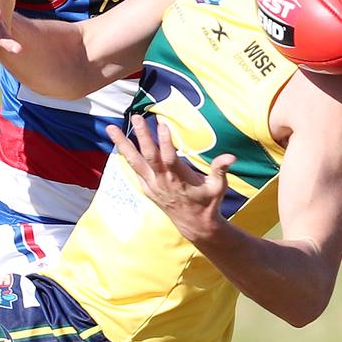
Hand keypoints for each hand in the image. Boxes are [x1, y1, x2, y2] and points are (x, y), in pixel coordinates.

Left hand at [106, 114, 235, 243]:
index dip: (166, 142)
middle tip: (137, 117)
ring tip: (110, 128)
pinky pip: (134, 168)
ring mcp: (151, 185)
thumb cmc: (208, 202)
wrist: (194, 225)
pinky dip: (125, 154)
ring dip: (122, 144)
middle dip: (143, 136)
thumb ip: (220, 170)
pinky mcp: (146, 187)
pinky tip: (118, 141)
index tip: (162, 124)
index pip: (169, 158)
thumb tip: (231, 157)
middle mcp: (162, 181)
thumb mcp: (218, 187)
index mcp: (179, 179)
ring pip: (134, 161)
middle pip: (149, 156)